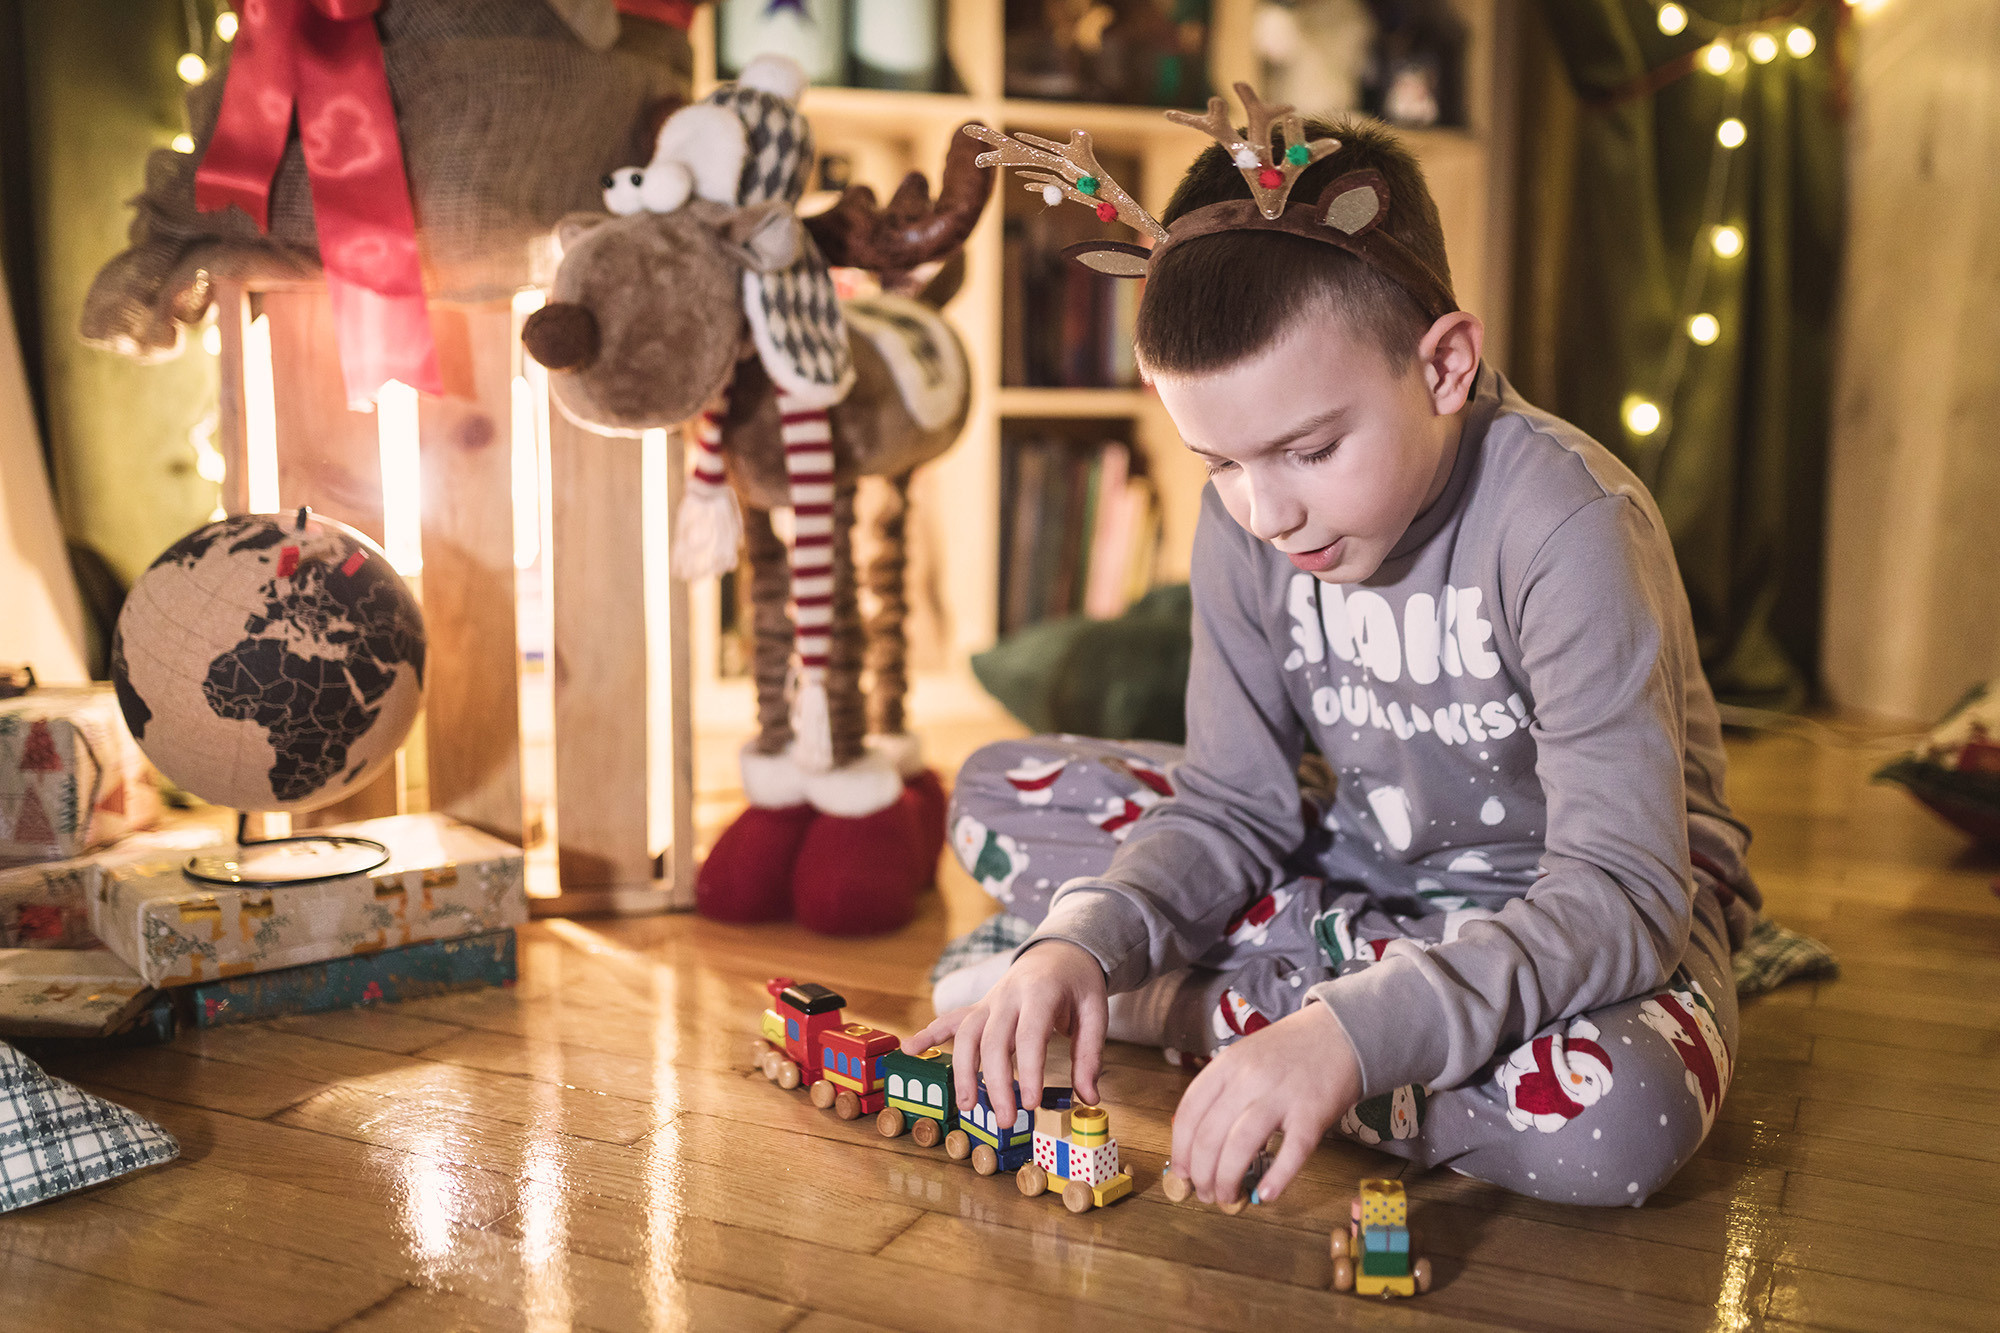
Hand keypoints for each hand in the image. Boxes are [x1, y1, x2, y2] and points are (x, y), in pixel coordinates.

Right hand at [901, 939, 1107, 1128]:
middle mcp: (1008, 995)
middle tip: (1005, 1120)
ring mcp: (989, 1000)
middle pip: (993, 1040)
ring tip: (967, 1105)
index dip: (1028, 1070)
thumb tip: (1089, 1098)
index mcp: (1040, 993)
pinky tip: (910, 1050)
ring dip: (962, 1071)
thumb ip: (1090, 1055)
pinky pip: (950, 1019)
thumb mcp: (1095, 1012)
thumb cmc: (1078, 984)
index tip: (1031, 1103)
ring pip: (966, 1033)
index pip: (1030, 1035)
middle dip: (995, 1083)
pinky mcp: (979, 1007)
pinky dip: (929, 1034)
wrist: (1058, 952)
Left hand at [1168, 1000, 1360, 1206]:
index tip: (1181, 1172)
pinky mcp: (1313, 1112)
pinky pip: (1291, 1151)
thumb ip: (1224, 1092)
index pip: (1189, 1112)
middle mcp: (1248, 1079)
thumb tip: (1200, 1144)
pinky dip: (1277, 1178)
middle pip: (1210, 1135)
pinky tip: (1265, 1196)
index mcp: (1227, 1065)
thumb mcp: (1246, 1058)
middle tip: (1206, 1194)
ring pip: (1241, 1146)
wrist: (1340, 1032)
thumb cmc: (1289, 1051)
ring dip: (1228, 1181)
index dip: (1180, 1149)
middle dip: (1202, 1174)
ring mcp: (1281, 1095)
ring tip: (1228, 1199)